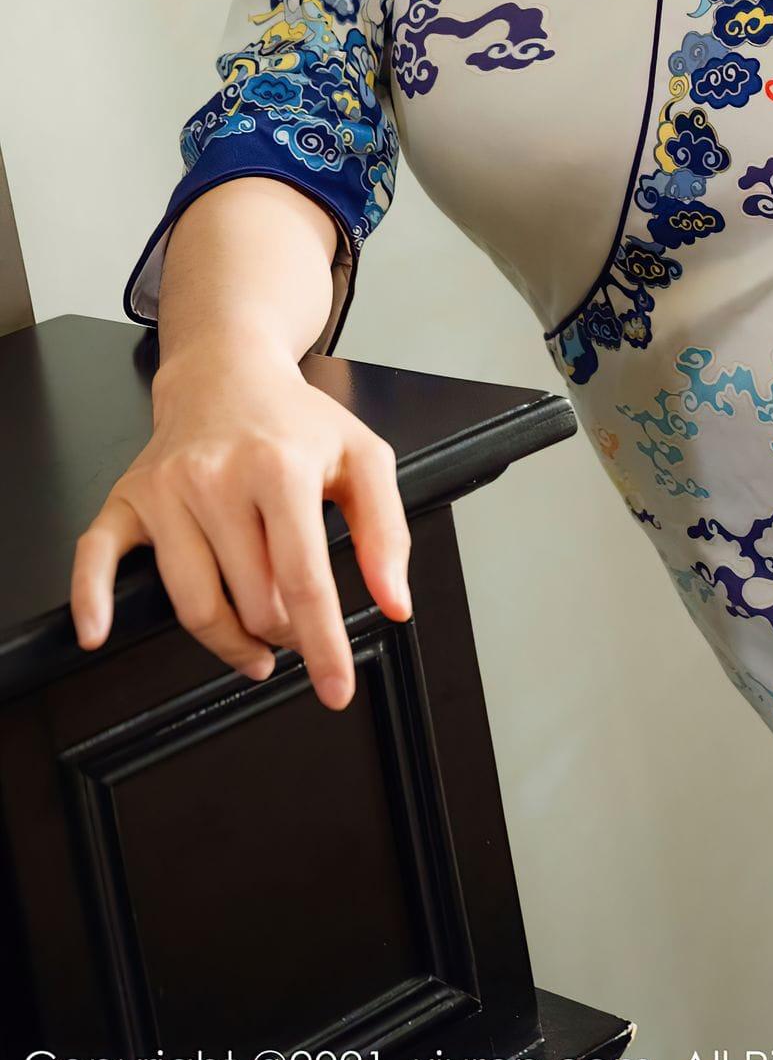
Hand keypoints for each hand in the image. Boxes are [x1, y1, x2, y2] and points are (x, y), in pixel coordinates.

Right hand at [69, 336, 412, 708]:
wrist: (226, 372)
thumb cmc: (294, 421)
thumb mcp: (363, 457)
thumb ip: (387, 531)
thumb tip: (394, 603)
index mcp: (279, 467)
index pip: (303, 579)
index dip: (323, 644)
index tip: (335, 687)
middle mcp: (216, 477)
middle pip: (251, 600)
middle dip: (284, 633)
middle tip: (298, 629)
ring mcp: (165, 489)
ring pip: (193, 602)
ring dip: (229, 642)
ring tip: (256, 644)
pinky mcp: (126, 498)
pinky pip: (96, 557)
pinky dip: (93, 600)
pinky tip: (99, 633)